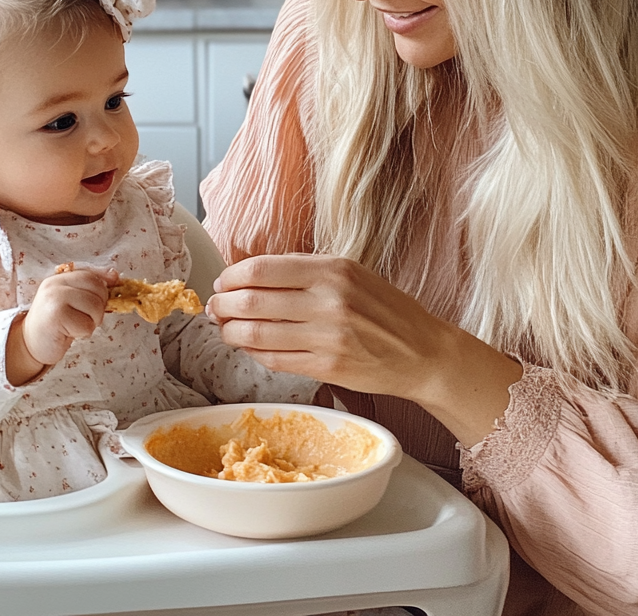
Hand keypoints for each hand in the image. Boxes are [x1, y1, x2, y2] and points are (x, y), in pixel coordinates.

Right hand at [6, 264, 117, 384]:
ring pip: (95, 307)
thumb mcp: (71, 299)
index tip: (97, 303)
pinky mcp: (56, 316)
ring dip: (91, 322)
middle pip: (98, 290)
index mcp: (60, 278)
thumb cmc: (54, 323)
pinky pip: (87, 324)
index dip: (102, 290)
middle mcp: (56, 284)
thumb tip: (114, 275)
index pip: (92, 276)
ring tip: (75, 325)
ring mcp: (54, 298)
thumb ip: (90, 285)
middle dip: (98, 308)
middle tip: (82, 317)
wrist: (29, 344)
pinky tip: (68, 333)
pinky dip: (83, 332)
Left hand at [206, 253, 440, 399]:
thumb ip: (305, 270)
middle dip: (223, 304)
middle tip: (215, 307)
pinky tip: (249, 345)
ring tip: (225, 328)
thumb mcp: (351, 273)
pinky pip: (274, 359)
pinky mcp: (327, 368)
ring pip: (256, 333)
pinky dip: (253, 352)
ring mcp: (327, 337)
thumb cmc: (384, 309)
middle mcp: (328, 300)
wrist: (422, 352)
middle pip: (251, 301)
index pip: (262, 269)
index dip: (232, 276)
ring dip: (230, 331)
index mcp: (332, 269)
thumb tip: (252, 274)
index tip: (223, 282)